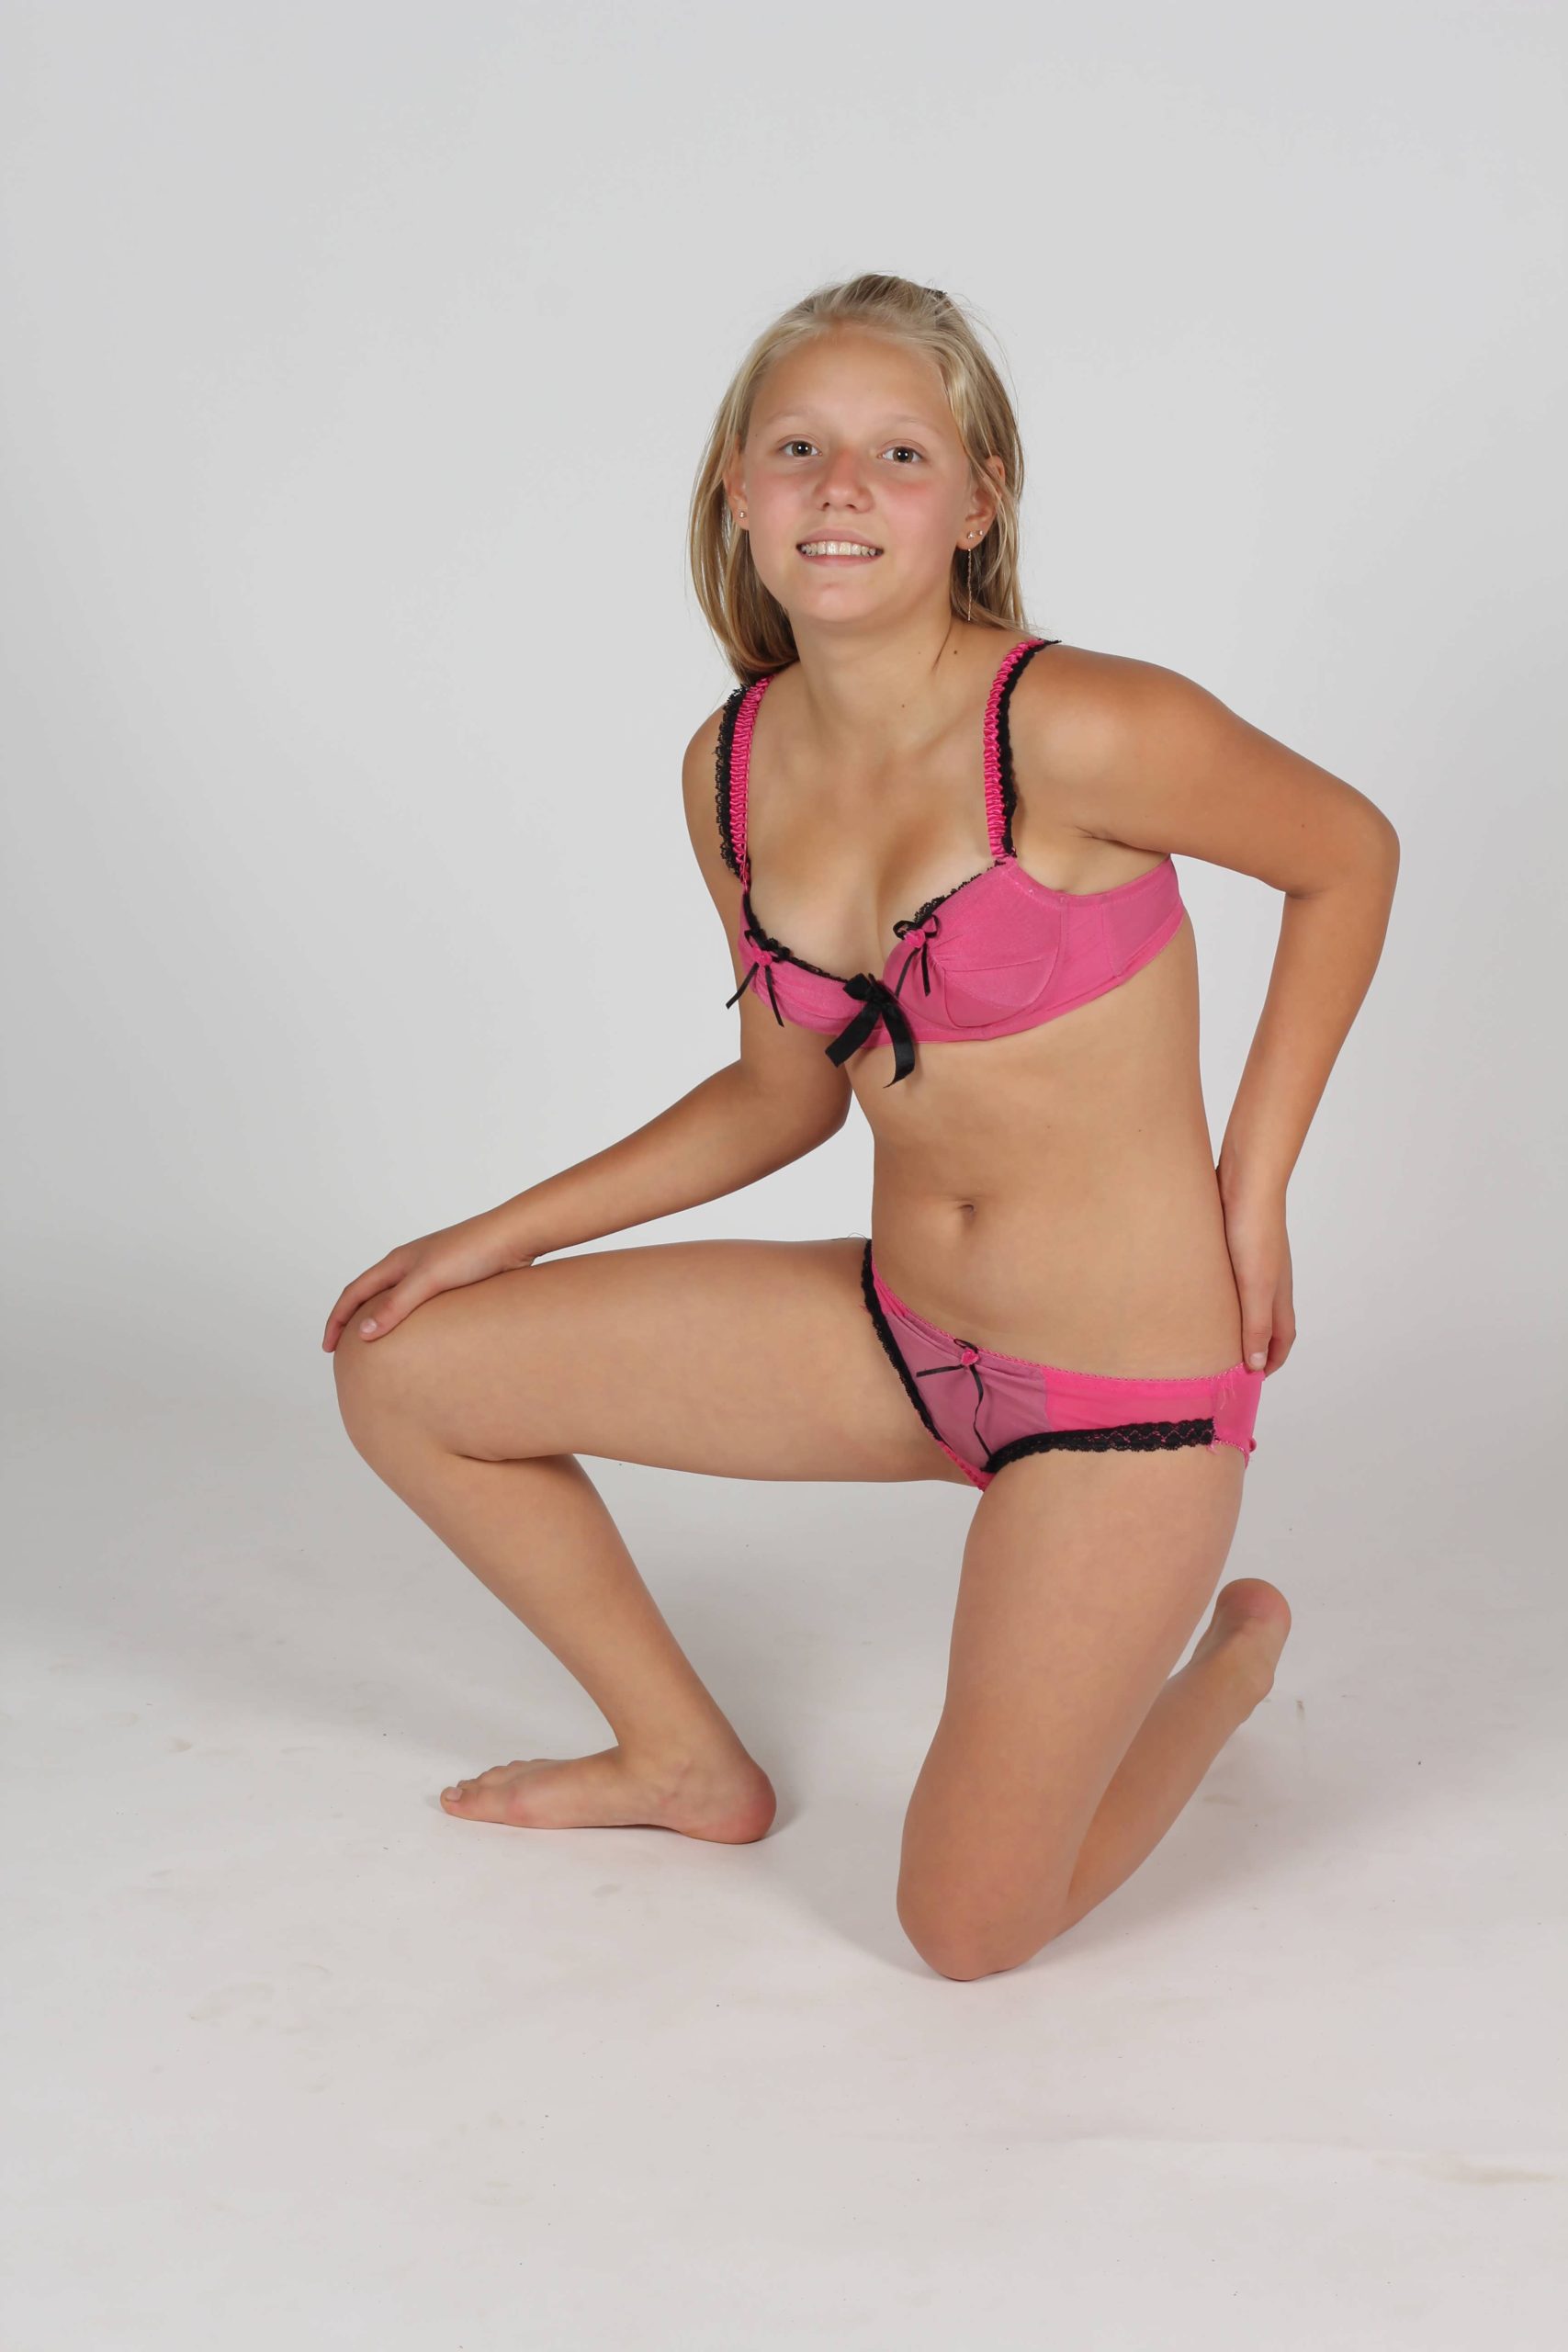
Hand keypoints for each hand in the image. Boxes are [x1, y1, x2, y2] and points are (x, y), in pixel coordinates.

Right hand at [321, 1206, 538, 1351]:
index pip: (353, 1293)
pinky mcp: (453, 1280)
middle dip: (354, 1321)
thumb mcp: (428, 1279)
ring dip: (383, 1320)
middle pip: (370, 1295)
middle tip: (346, 1351)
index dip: (337, 1320)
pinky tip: (421, 1337)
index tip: (328, 1348)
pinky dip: (411, 1322)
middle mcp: (410, 1265)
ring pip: (397, 1300)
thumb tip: (364, 1333)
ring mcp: (431, 1272)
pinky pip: (422, 1305)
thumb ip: (396, 1306)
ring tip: (379, 1347)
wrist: (513, 1237)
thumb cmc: (471, 1251)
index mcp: (396, 1261)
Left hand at [1217, 1183, 1295, 1376]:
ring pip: (1247, 1299)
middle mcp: (1270, 1279)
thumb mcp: (1255, 1284)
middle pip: (1265, 1322)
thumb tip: (1256, 1364)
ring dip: (1234, 1320)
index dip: (1271, 1362)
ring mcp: (1252, 1260)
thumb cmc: (1254, 1230)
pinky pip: (1229, 1278)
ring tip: (1207, 1335)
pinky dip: (1219, 1294)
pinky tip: (1196, 1292)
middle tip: (1225, 1366)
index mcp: (1278, 1293)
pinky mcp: (1233, 1244)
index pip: (1282, 1338)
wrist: (1246, 1178)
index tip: (1250, 1383)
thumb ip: (1256, 1324)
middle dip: (1251, 1347)